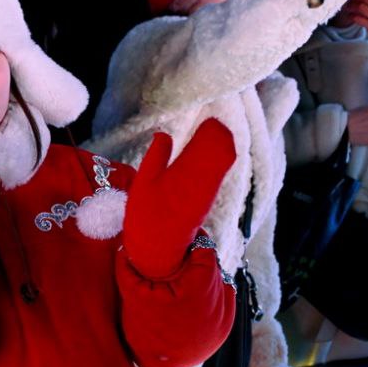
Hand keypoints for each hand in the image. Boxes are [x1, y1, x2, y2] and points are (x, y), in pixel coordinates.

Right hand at [123, 118, 236, 278]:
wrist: (160, 249)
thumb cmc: (146, 215)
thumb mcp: (142, 183)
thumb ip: (156, 157)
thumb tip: (164, 134)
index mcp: (189, 172)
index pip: (212, 142)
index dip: (212, 127)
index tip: (204, 117)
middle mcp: (206, 180)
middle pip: (224, 149)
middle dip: (219, 133)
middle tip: (208, 122)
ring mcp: (210, 190)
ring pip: (225, 160)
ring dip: (219, 144)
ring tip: (208, 132)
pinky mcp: (209, 198)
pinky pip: (220, 172)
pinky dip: (217, 158)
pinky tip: (206, 154)